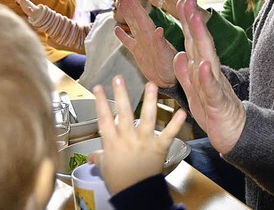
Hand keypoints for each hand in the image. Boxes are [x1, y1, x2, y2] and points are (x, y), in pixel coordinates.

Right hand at [89, 76, 186, 195]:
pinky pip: (168, 134)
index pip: (103, 118)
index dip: (100, 102)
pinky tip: (182, 113)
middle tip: (119, 78)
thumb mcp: (105, 168)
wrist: (136, 195)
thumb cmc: (120, 182)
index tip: (98, 87)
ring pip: (146, 118)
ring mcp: (144, 142)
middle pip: (122, 113)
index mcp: (112, 142)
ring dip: (150, 101)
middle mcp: (127, 139)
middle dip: (121, 94)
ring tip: (152, 85)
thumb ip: (99, 158)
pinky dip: (176, 124)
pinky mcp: (159, 148)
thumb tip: (91, 157)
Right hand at [115, 0, 177, 87]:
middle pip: (137, 19)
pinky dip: (123, 36)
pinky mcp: (139, 54)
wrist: (170, 82)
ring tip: (119, 4)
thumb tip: (158, 30)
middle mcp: (147, 38)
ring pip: (132, 27)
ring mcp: (142, 45)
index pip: (143, 19)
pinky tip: (116, 29)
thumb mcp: (167, 57)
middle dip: (130, 7)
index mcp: (153, 37)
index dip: (135, 7)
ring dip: (127, 16)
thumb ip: (161, 44)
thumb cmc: (172, 70)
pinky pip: (129, 43)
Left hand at [174, 0, 245, 153]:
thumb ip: (185, 74)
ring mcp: (215, 86)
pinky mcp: (218, 103)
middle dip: (193, 21)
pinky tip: (203, 65)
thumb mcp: (194, 93)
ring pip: (207, 59)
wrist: (235, 135)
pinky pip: (212, 89)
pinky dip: (207, 77)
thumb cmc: (214, 113)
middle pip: (201, 43)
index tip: (181, 1)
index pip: (193, 42)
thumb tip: (179, 54)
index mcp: (202, 70)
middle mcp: (210, 72)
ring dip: (201, 40)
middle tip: (187, 0)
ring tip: (196, 21)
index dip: (187, 22)